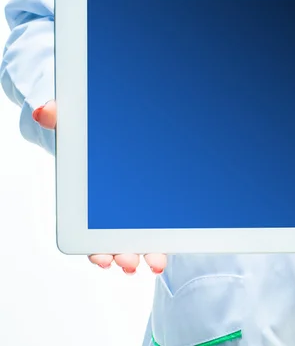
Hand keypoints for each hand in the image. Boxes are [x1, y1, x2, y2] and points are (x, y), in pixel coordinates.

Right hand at [33, 101, 166, 274]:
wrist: (120, 130)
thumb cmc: (94, 136)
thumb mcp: (78, 125)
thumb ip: (62, 118)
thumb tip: (45, 111)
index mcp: (90, 200)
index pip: (88, 231)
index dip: (95, 247)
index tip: (101, 258)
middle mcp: (112, 212)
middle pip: (116, 242)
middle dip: (123, 256)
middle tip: (130, 262)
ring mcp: (135, 212)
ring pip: (139, 240)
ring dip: (145, 254)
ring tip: (155, 262)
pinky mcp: (157, 207)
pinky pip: (160, 228)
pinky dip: (163, 241)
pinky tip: (169, 249)